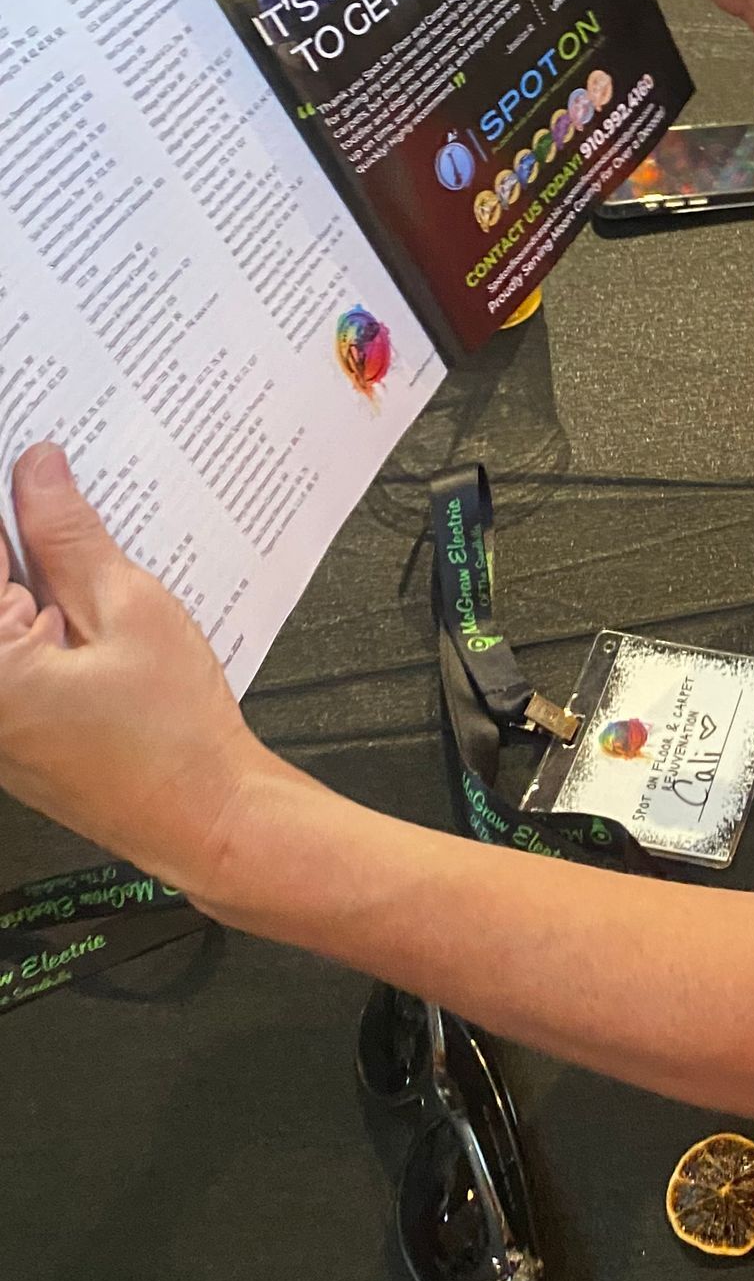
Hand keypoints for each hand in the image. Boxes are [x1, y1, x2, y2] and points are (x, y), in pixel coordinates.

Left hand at [0, 447, 269, 896]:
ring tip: (84, 530)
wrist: (207, 821)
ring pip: (6, 611)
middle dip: (27, 536)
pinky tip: (86, 584)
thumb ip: (71, 537)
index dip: (12, 499)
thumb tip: (36, 473)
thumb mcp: (131, 610)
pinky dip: (41, 609)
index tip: (32, 460)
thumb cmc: (175, 740)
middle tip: (59, 478)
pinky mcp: (12, 723)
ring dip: (35, 570)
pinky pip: (16, 645)